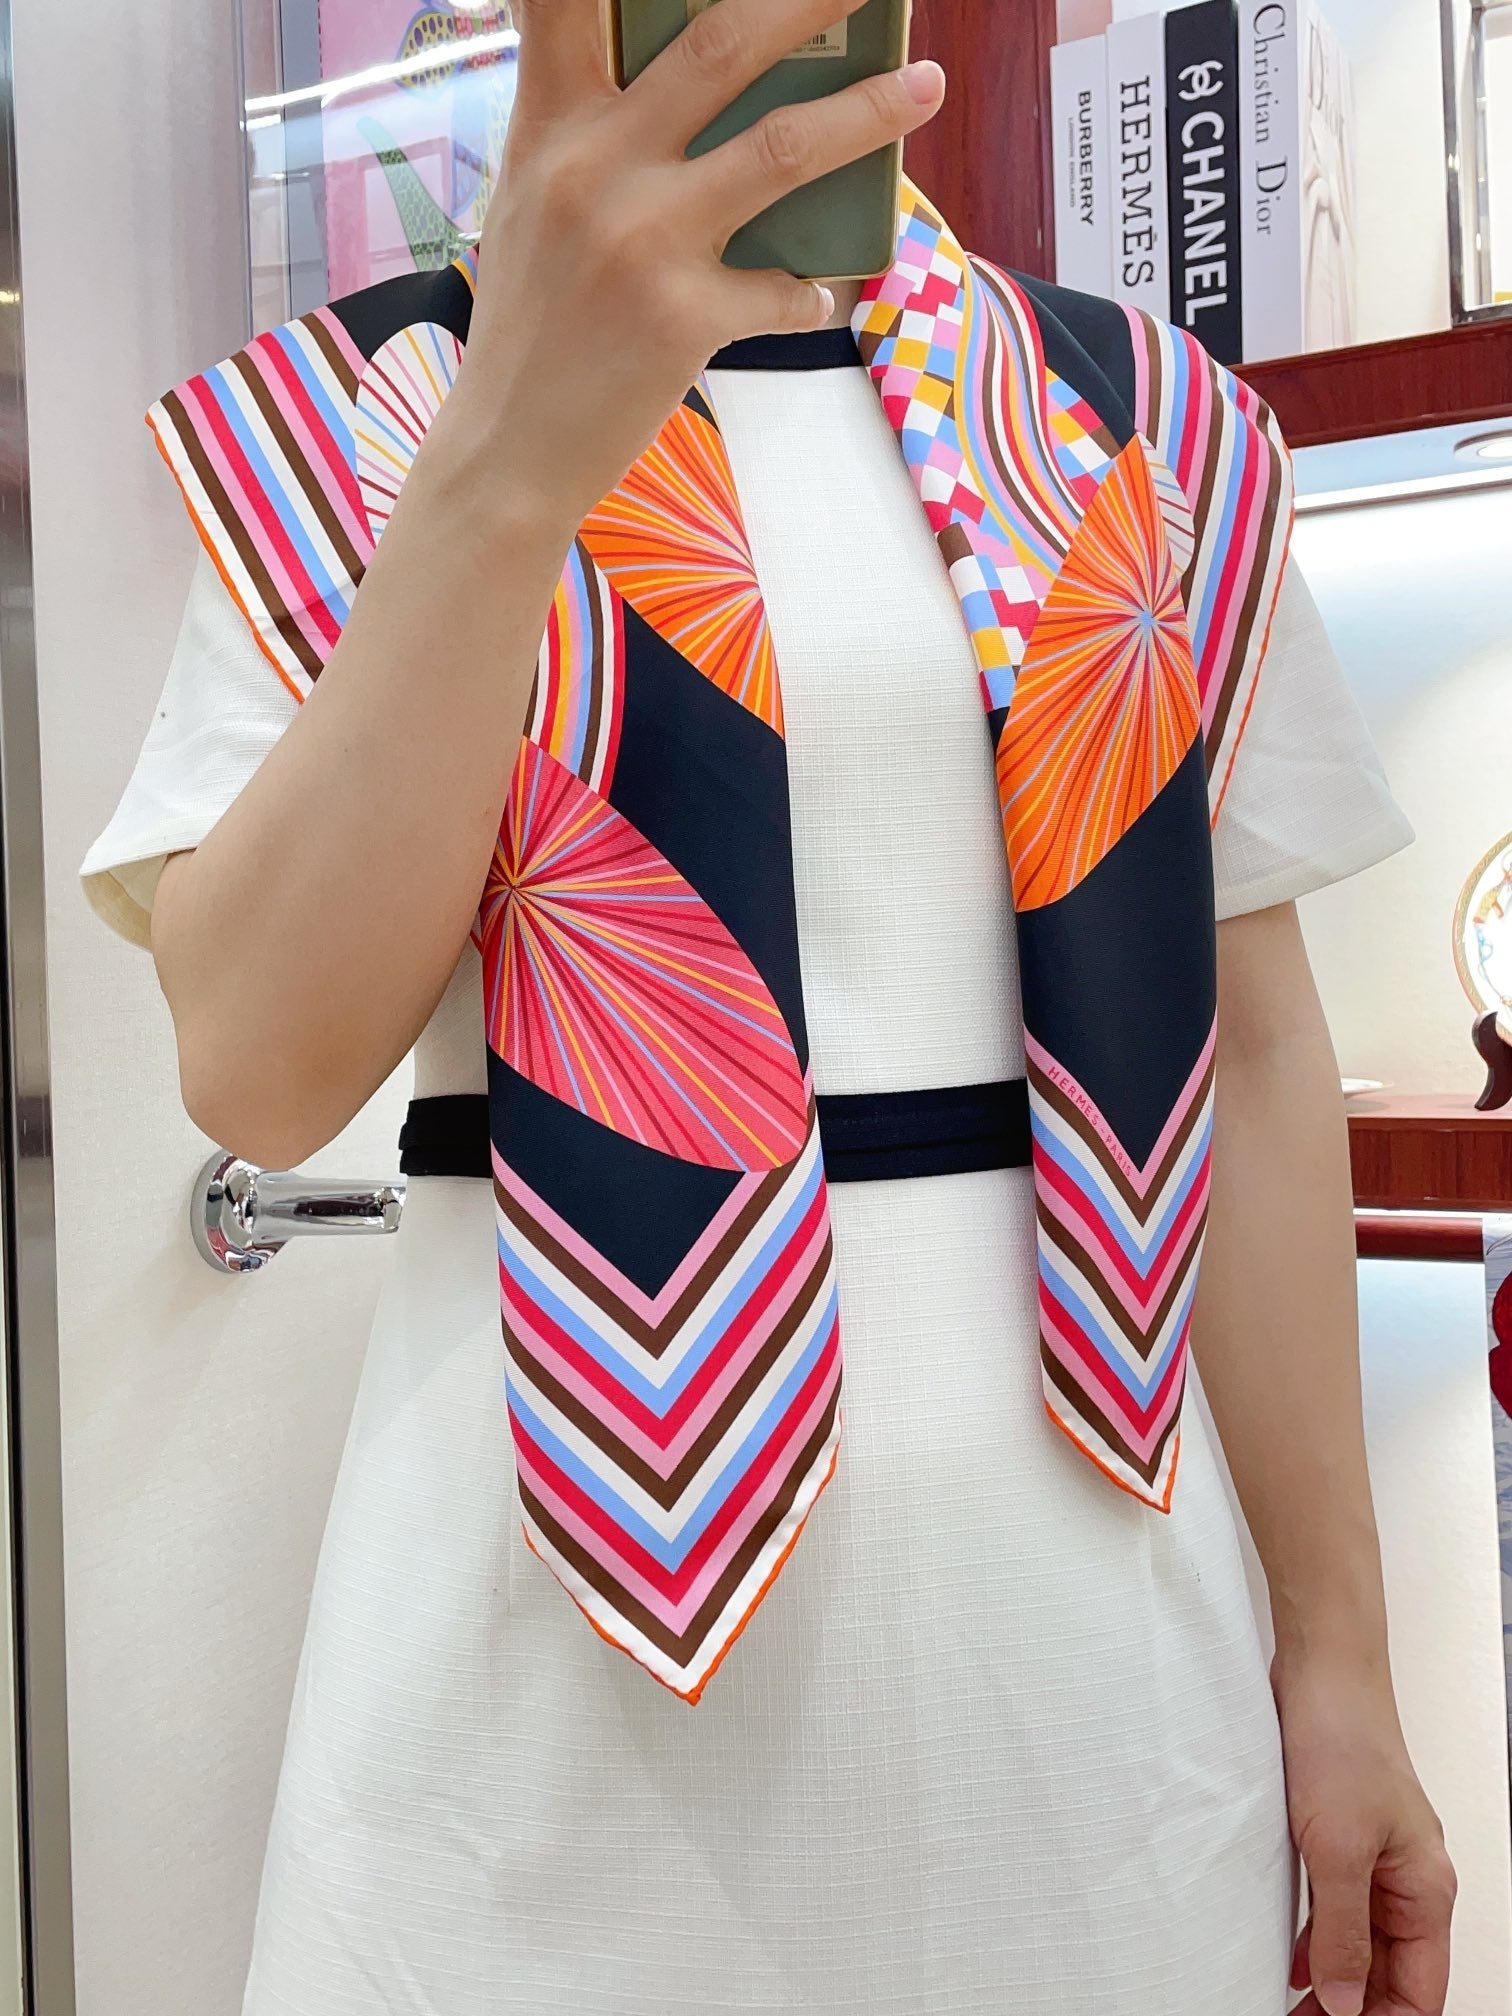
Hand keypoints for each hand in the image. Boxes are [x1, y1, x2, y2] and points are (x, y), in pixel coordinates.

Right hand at [444, 0, 944, 531]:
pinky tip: (811, 293)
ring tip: (927, 84)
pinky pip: (783, 288)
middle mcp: (594, 167)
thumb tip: (671, 84)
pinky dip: (807, 290)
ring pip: (781, 148)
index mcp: (551, 126)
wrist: (509, 447)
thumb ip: (586, 130)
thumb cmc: (529, 322)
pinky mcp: (685, 318)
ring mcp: (643, 242)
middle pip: (721, 42)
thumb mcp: (530, 201)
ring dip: (868, 113)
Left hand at [1275, 1648, 1455, 2015]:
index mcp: (1424, 1890)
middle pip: (1388, 1972)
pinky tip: (1290, 1959)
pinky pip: (1335, 1906)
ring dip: (1330, 1978)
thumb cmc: (1342, 1739)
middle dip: (1350, 2008)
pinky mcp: (1337, 1834)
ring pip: (1360, 1942)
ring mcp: (1372, 1857)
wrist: (1321, 1668)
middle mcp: (1405, 1880)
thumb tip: (1343, 2001)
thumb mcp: (1338, 1849)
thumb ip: (1342, 1930)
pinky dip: (1316, 1938)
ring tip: (1289, 2008)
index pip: (1418, 1990)